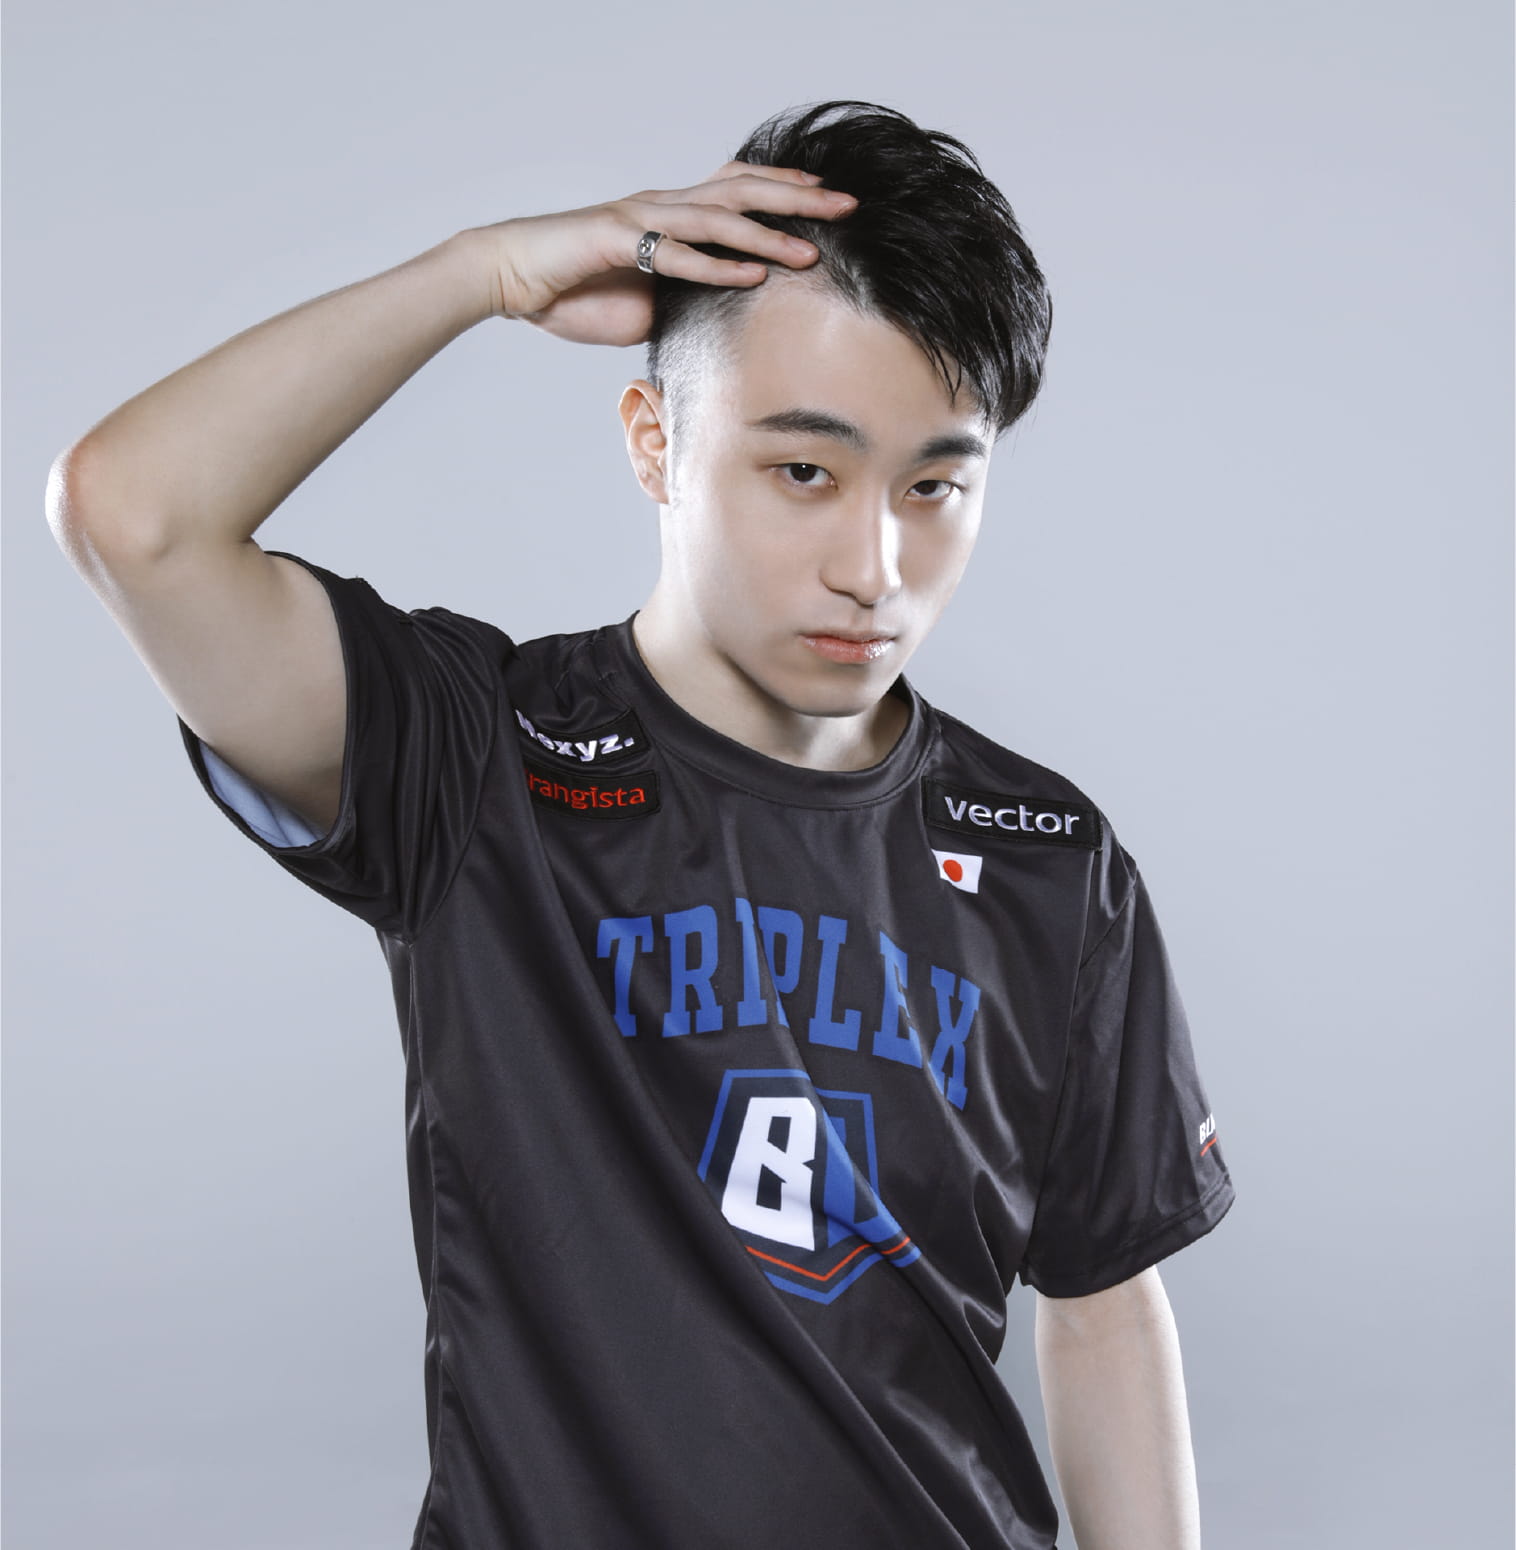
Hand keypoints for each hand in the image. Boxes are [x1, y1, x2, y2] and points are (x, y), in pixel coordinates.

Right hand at [468, 162, 858, 345]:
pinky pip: (678, 254)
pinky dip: (719, 265)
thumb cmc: (571, 290)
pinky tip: (754, 273)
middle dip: (798, 200)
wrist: (512, 279)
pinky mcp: (618, 242)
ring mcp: (641, 219)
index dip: (782, 188)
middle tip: (847, 206)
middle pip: (741, 192)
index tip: (827, 197)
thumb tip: (714, 322)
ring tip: (811, 249)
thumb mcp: (641, 300)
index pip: (736, 189)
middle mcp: (661, 207)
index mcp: (668, 215)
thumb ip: (680, 300)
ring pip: (718, 219)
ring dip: (768, 234)